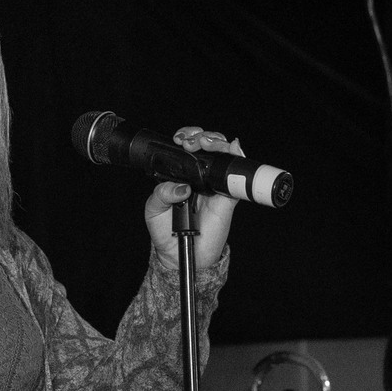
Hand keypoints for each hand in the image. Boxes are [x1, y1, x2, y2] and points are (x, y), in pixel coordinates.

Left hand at [141, 127, 244, 272]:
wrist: (179, 254)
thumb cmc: (165, 231)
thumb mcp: (153, 209)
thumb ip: (161, 193)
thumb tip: (182, 187)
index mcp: (182, 175)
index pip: (188, 148)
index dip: (188, 137)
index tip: (181, 140)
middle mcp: (200, 177)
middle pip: (209, 146)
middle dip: (203, 137)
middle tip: (193, 143)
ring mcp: (214, 186)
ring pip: (224, 156)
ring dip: (219, 143)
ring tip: (208, 145)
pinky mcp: (227, 199)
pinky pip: (236, 179)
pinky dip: (238, 161)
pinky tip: (234, 150)